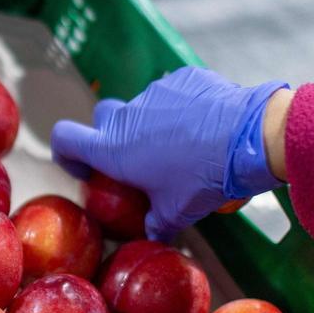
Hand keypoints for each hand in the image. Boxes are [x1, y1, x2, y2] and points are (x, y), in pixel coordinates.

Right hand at [50, 66, 288, 241]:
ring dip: (152, 125)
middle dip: (111, 135)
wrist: (250, 137)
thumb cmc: (204, 178)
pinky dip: (181, 109)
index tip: (89, 169)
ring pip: (141, 107)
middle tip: (138, 159)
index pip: (63, 138)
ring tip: (185, 146)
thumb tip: (153, 233)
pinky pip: (173, 94)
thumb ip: (157, 223)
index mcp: (113, 148)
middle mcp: (126, 116)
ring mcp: (154, 92)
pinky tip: (205, 127)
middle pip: (102, 118)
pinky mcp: (183, 79)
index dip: (68, 153)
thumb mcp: (178, 212)